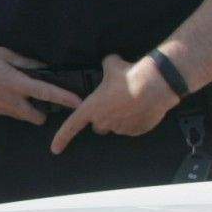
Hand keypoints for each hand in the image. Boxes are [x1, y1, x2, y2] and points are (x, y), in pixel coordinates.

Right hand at [0, 36, 85, 124]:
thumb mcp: (4, 53)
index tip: (79, 103)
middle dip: (43, 112)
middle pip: (37, 117)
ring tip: (20, 93)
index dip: (64, 99)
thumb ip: (26, 62)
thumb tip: (43, 67)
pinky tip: (2, 92)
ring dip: (26, 109)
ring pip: (21, 116)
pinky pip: (7, 112)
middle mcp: (8, 99)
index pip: (46, 93)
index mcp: (15, 82)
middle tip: (42, 100)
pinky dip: (11, 106)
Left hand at [50, 53, 181, 153]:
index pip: (71, 126)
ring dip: (120, 118)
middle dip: (102, 117)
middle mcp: (104, 121)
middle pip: (98, 125)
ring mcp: (121, 128)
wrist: (156, 84)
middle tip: (113, 103)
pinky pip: (132, 128)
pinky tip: (141, 107)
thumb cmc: (130, 74)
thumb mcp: (112, 64)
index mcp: (92, 108)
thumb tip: (109, 63)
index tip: (55, 148)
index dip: (62, 137)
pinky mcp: (137, 131)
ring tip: (132, 101)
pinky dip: (134, 120)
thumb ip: (106, 66)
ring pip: (116, 126)